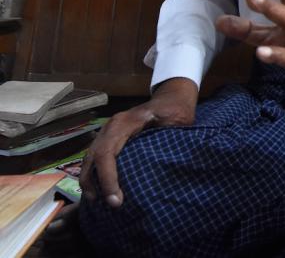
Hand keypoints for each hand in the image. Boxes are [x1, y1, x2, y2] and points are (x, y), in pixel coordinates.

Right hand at [80, 77, 197, 207]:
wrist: (172, 97)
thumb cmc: (174, 109)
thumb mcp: (176, 121)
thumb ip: (167, 139)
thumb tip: (160, 166)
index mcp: (124, 123)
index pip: (106, 153)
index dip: (107, 178)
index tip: (116, 200)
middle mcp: (111, 127)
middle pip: (93, 157)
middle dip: (94, 183)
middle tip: (107, 205)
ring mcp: (108, 132)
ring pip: (90, 158)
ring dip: (90, 180)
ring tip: (98, 201)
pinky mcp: (110, 138)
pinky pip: (96, 157)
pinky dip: (94, 173)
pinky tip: (101, 189)